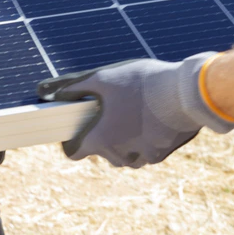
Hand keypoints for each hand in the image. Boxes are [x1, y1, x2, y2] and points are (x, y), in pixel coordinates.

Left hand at [37, 54, 233, 167]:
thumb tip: (46, 92)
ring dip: (124, 140)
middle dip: (102, 134)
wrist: (187, 94)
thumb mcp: (102, 78)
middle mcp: (119, 155)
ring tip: (132, 111)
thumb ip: (73, 87)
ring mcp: (143, 157)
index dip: (72, 140)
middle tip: (111, 109)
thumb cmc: (141, 84)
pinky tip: (152, 117)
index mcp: (100, 140)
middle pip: (101, 152)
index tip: (78, 127)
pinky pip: (147, 151)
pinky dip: (146, 139)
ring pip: (125, 154)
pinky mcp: (163, 154)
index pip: (74, 153)